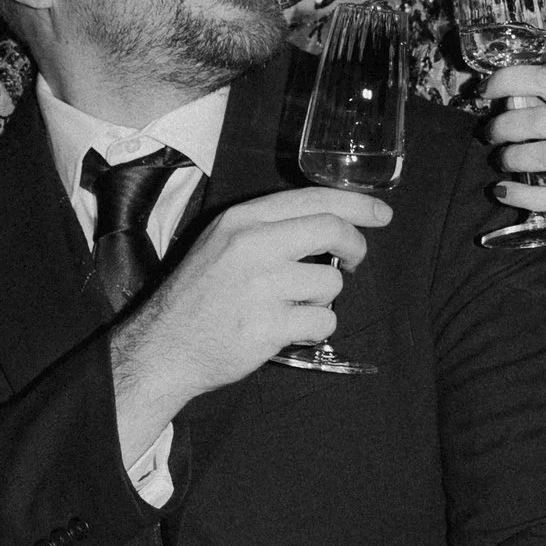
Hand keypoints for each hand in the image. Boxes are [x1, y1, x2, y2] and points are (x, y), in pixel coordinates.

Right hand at [110, 186, 389, 451]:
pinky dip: (315, 329)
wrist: (165, 346)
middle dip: (356, 246)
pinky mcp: (269, 326)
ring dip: (324, 299)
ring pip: (332, 283)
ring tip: (294, 308)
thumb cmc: (199, 295)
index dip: (356, 204)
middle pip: (332, 230)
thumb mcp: (222, 242)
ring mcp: (261, 287)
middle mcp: (252, 246)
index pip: (313, 198)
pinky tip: (289, 331)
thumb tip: (330, 224)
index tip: (381, 213)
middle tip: (353, 261)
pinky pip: (324, 322)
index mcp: (242, 220)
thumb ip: (269, 228)